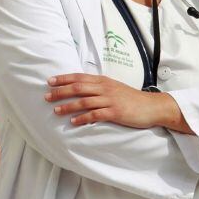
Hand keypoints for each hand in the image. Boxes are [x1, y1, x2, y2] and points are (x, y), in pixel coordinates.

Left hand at [45, 73, 183, 129]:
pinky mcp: (115, 112)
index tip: (49, 81)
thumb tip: (80, 88)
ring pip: (84, 101)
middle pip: (78, 88)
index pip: (79, 77)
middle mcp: (105, 88)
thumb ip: (98, 86)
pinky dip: (83, 118)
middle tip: (46, 96)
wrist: (152, 106)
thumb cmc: (131, 98)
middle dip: (60, 92)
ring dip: (68, 106)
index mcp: (103, 81)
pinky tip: (73, 122)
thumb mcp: (113, 87)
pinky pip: (95, 115)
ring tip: (56, 111)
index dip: (63, 78)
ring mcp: (110, 100)